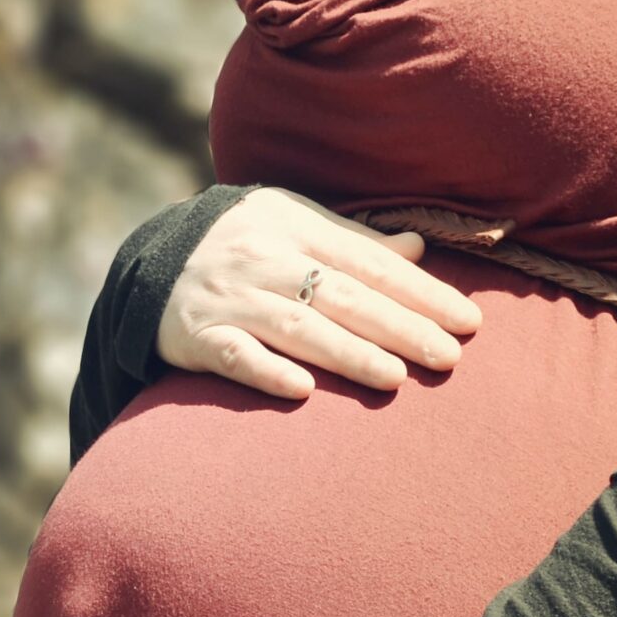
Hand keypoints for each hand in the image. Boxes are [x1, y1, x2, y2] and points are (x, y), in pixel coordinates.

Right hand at [158, 187, 484, 398]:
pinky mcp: (194, 336)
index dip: (420, 291)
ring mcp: (228, 298)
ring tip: (396, 378)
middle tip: (450, 357)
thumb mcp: (293, 225)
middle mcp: (263, 258)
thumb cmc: (243, 245)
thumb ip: (353, 241)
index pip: (369, 261)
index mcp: (294, 225)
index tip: (466, 321)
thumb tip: (418, 246)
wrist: (150, 262)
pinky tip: (302, 391)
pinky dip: (266, 371)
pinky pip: (233, 355)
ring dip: (347, 353)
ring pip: (295, 327)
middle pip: (341, 295)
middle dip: (399, 327)